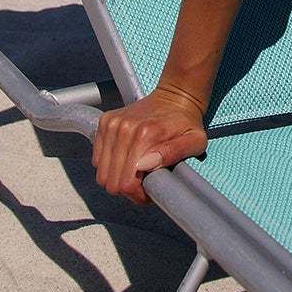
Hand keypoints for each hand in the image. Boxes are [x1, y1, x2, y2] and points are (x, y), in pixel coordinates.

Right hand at [92, 86, 207, 204]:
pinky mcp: (105, 121)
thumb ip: (174, 153)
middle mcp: (124, 128)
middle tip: (143, 182)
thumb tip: (147, 165)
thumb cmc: (186, 122)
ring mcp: (112, 124)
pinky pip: (97, 159)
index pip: (126, 184)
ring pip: (101, 172)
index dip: (137, 195)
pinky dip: (109, 164)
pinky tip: (126, 159)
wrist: (175, 95)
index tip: (149, 190)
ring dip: (117, 177)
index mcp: (145, 134)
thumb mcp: (195, 141)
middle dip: (127, 189)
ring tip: (135, 171)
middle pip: (110, 181)